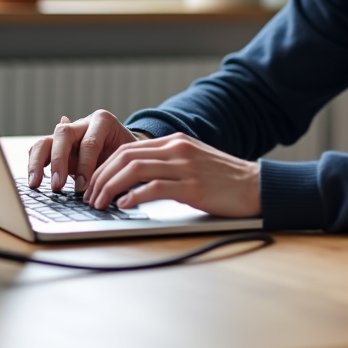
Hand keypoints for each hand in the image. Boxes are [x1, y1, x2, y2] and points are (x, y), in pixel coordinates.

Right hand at [27, 110, 139, 192]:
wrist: (124, 149)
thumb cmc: (127, 155)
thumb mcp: (127, 158)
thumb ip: (117, 168)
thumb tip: (107, 191)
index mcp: (103, 121)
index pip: (90, 142)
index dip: (85, 165)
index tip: (82, 187)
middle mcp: (82, 124)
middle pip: (63, 134)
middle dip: (59, 161)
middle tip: (57, 186)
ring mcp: (66, 134)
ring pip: (46, 140)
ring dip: (38, 162)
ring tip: (35, 183)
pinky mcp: (55, 146)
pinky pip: (39, 149)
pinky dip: (34, 163)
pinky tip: (34, 180)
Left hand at [83, 133, 260, 218]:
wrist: (257, 185)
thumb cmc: (225, 179)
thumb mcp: (194, 161)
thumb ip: (169, 164)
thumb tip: (136, 180)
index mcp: (176, 142)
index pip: (128, 148)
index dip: (105, 166)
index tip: (94, 183)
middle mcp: (177, 150)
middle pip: (125, 157)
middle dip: (101, 177)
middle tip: (90, 196)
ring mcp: (185, 166)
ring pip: (134, 170)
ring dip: (110, 187)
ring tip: (100, 204)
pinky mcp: (192, 186)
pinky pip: (154, 188)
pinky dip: (133, 196)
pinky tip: (124, 206)